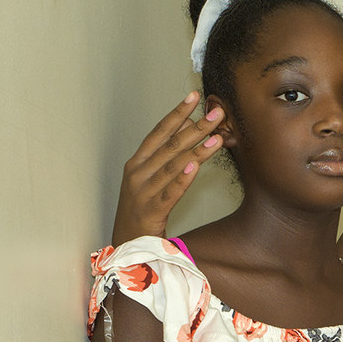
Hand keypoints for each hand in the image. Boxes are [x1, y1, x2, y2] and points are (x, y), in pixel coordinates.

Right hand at [112, 96, 224, 244]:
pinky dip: (182, 178)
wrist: (125, 245)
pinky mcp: (150, 211)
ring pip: (173, 165)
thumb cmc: (141, 211)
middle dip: (195, 127)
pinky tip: (195, 166)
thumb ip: (166, 160)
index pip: (159, 132)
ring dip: (197, 149)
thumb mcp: (150, 181)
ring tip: (217, 136)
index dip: (177, 113)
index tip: (194, 96)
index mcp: (137, 162)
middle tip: (217, 113)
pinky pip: (169, 192)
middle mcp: (138, 172)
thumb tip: (189, 136)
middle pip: (170, 145)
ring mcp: (143, 191)